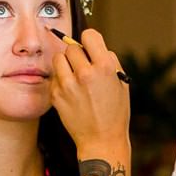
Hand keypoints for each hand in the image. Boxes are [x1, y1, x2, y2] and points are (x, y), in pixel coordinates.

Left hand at [49, 26, 129, 150]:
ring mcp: (68, 85)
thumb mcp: (121, 82)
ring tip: (74, 76)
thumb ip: (109, 61)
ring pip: (58, 59)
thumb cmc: (115, 111)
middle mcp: (85, 73)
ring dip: (66, 64)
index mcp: (105, 67)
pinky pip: (54, 77)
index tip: (89, 47)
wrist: (101, 139)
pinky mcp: (56, 95)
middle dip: (77, 54)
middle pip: (71, 48)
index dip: (89, 40)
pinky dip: (60, 80)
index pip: (89, 35)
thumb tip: (95, 47)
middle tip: (83, 66)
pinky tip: (70, 90)